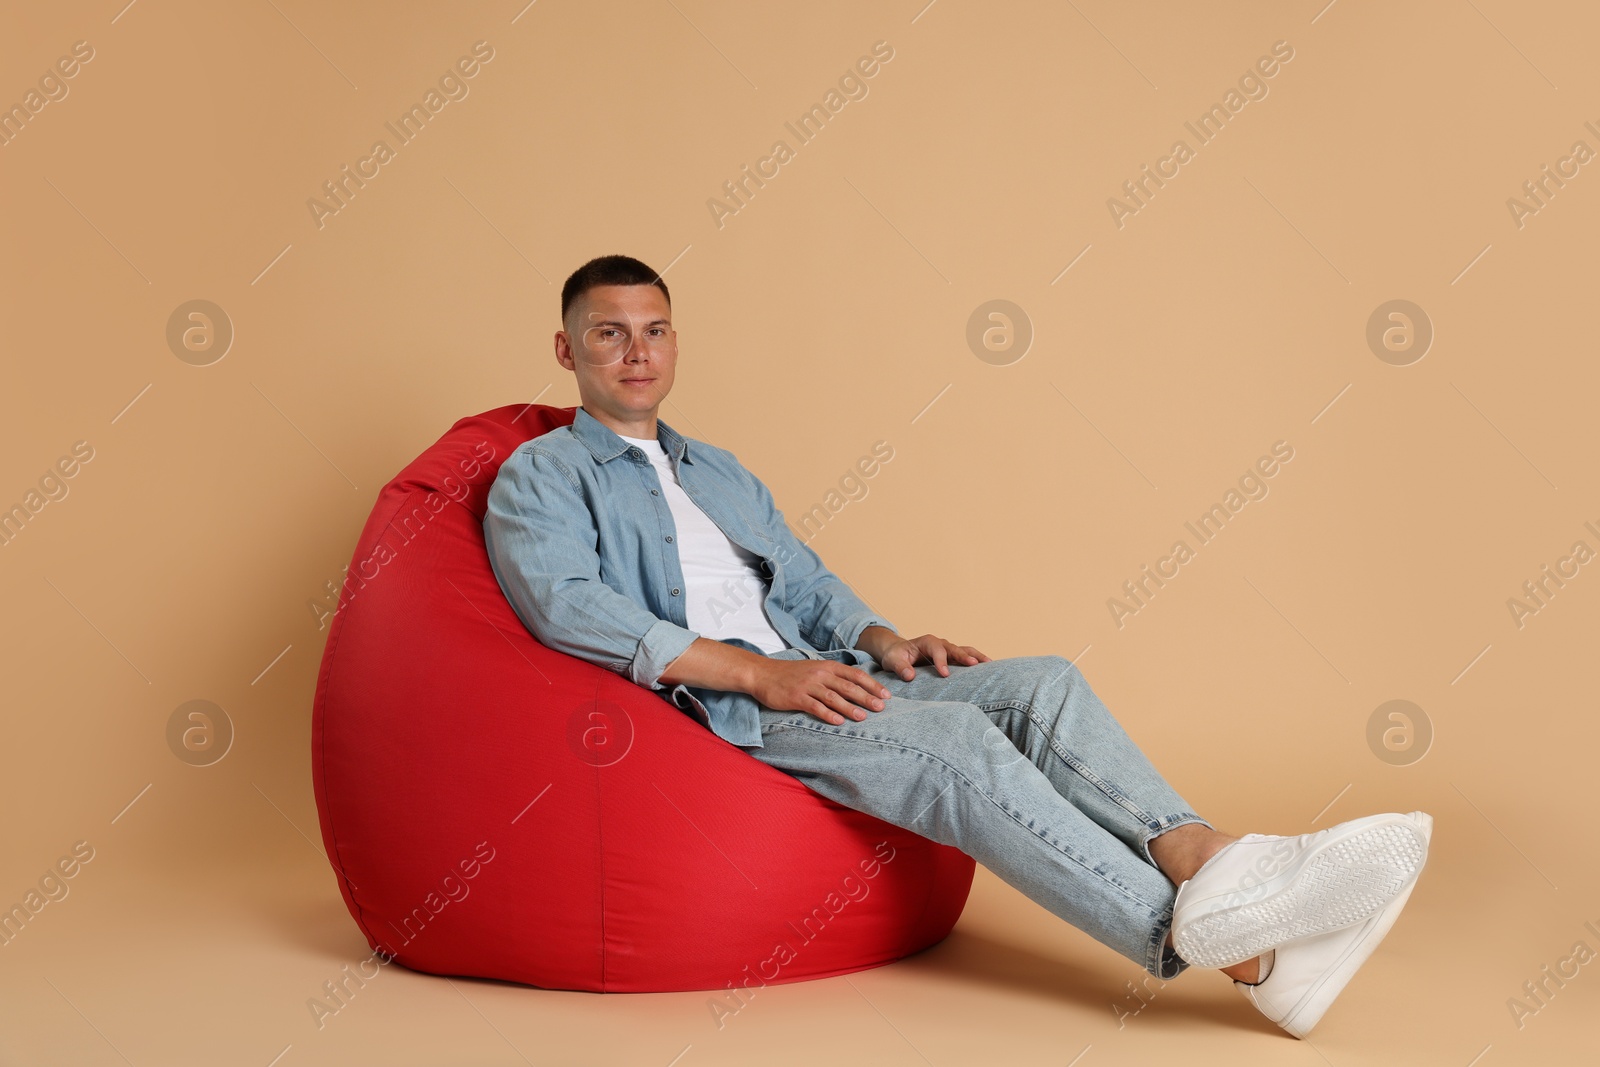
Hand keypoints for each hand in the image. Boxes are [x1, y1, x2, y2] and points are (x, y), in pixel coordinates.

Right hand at [749, 658, 891, 725]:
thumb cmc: (791, 674)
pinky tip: (838, 722)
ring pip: (834, 697)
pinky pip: (815, 707)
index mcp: (827, 666)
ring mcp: (808, 685)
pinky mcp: (796, 697)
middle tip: (881, 708)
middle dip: (866, 697)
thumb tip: (856, 687)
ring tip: (863, 717)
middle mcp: (820, 674)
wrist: (763, 674)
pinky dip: (828, 714)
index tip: (886, 695)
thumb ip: (833, 676)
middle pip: (848, 686)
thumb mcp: (815, 669)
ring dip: (850, 708)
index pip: (855, 675)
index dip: (872, 685)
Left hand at [876, 633, 990, 681]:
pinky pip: (966, 657)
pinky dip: (976, 661)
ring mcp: (947, 650)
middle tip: (975, 665)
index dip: (941, 661)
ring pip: (965, 650)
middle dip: (965, 656)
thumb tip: (910, 676)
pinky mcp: (951, 658)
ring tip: (990, 664)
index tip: (944, 674)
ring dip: (977, 656)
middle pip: (955, 648)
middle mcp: (940, 643)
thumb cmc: (895, 656)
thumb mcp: (892, 660)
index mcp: (926, 641)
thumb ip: (900, 667)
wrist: (897, 653)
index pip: (936, 649)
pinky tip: (988, 668)